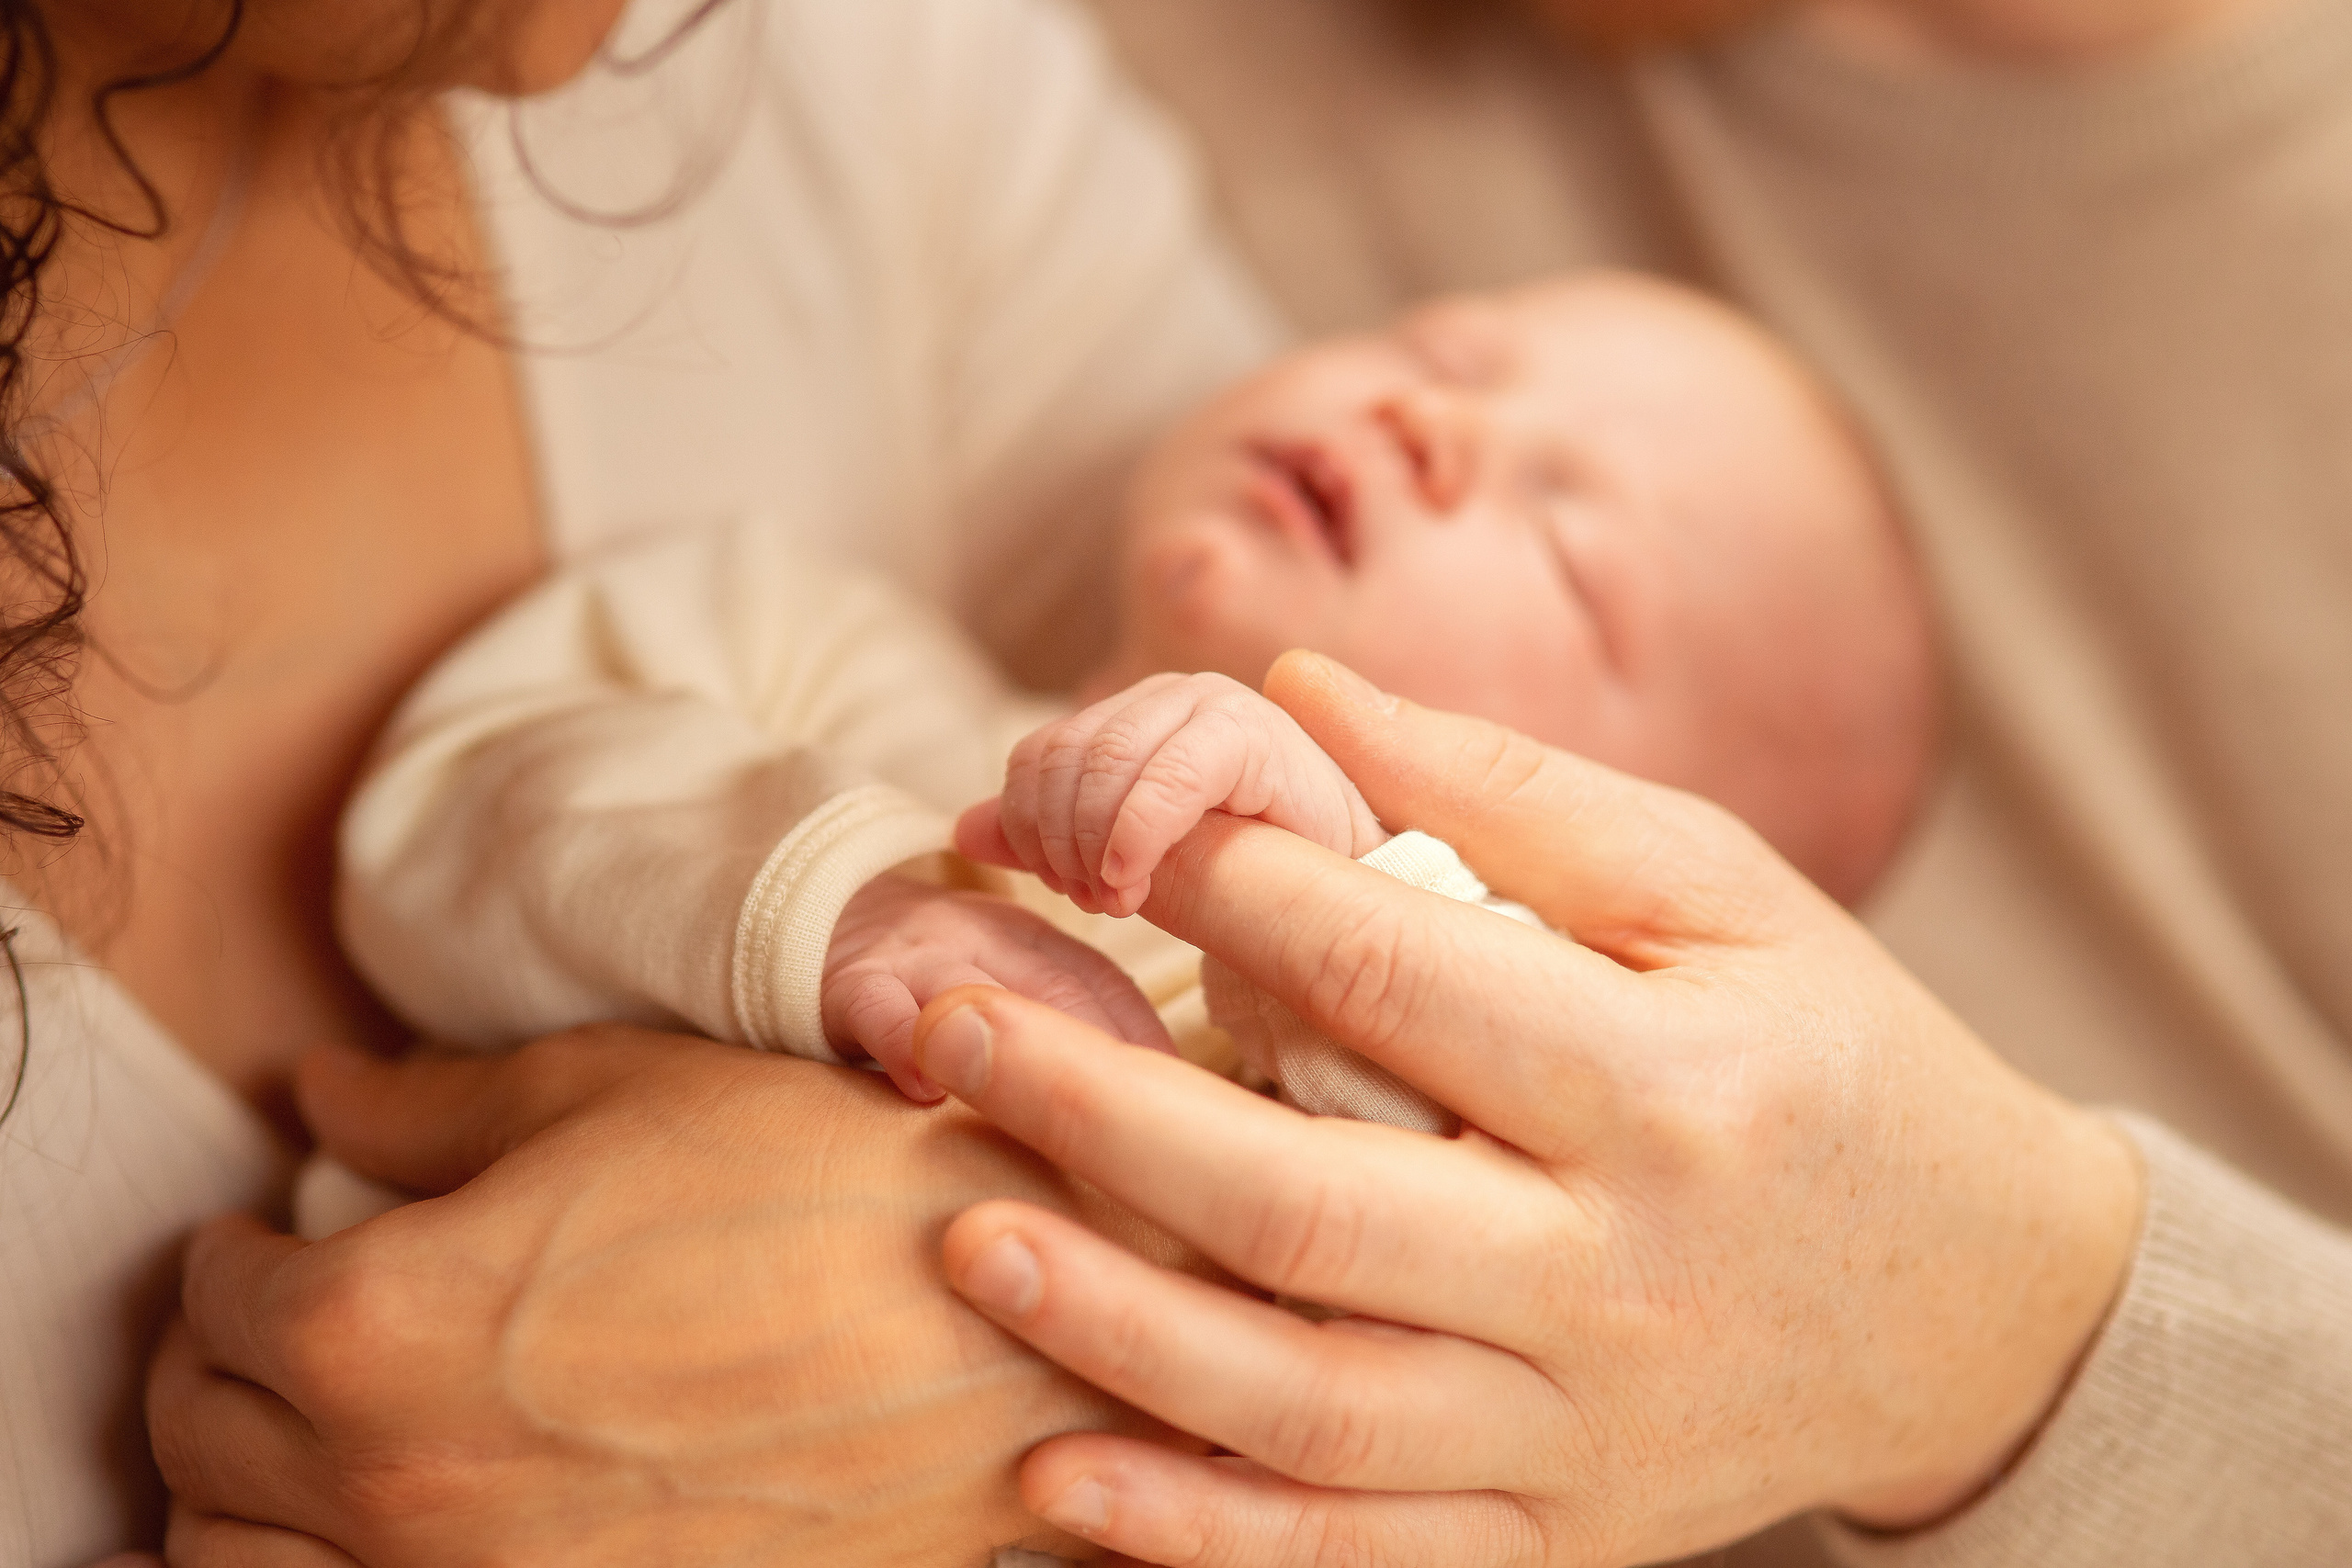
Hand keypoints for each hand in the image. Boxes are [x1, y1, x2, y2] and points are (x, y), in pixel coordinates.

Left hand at [147, 1028, 1201, 1566]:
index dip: (230, 1247)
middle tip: (265, 1315)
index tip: (264, 1228)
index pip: (219, 1298)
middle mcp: (400, 1487)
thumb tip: (321, 1093)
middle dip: (212, 1362)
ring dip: (234, 1493)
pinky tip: (382, 1521)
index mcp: (387, 1321)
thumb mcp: (619, 1092)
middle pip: (201, 1438)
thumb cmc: (822, 1187)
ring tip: (301, 1432)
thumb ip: (432, 1101)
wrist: (1006, 1338)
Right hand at [825, 872, 1172, 1100]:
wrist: (826, 916)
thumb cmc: (944, 977)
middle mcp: (988, 939)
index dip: (1145, 1040)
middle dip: (1103, 1053)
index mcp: (1039, 942)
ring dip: (1014, 1048)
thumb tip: (1172, 1099)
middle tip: (1142, 1123)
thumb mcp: (1014, 979)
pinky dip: (906, 1044)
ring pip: (974, 995)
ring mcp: (920, 957)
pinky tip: (927, 1092)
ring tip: (1051, 1114)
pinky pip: (881, 1008)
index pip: (1106, 986)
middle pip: (1057, 990)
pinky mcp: (854, 982)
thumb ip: (1079, 1022)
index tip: (1186, 1099)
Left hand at [911, 651, 2143, 1565]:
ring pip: (1309, 1409)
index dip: (1226, 893)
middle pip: (1313, 1210)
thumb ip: (1511, 795)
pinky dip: (1200, 1533)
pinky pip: (1357, 1559)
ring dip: (1115, 1328)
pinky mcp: (1561, 1540)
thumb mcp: (1721, 894)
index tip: (1108, 834)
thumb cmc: (1833, 1056)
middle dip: (1104, 1117)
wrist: (1982, 1308)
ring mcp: (1584, 1433)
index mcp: (1672, 1087)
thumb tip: (1296, 694)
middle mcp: (1620, 1277)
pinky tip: (1057, 1473)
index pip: (1397, 978)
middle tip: (947, 1028)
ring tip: (963, 1228)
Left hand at [956, 671, 1386, 917]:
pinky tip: (1132, 884)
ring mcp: (1212, 706)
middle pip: (1059, 758)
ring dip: (1092, 846)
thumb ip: (1049, 841)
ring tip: (1120, 901)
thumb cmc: (1256, 889)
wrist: (1368, 897)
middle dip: (1058, 842)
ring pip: (1098, 766)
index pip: (1036, 757)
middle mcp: (1170, 697)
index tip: (1062, 890)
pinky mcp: (1254, 733)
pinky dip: (1133, 836)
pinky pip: (1164, 778)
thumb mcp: (1134, 866)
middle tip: (1092, 903)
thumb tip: (963, 829)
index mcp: (1134, 718)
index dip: (1031, 828)